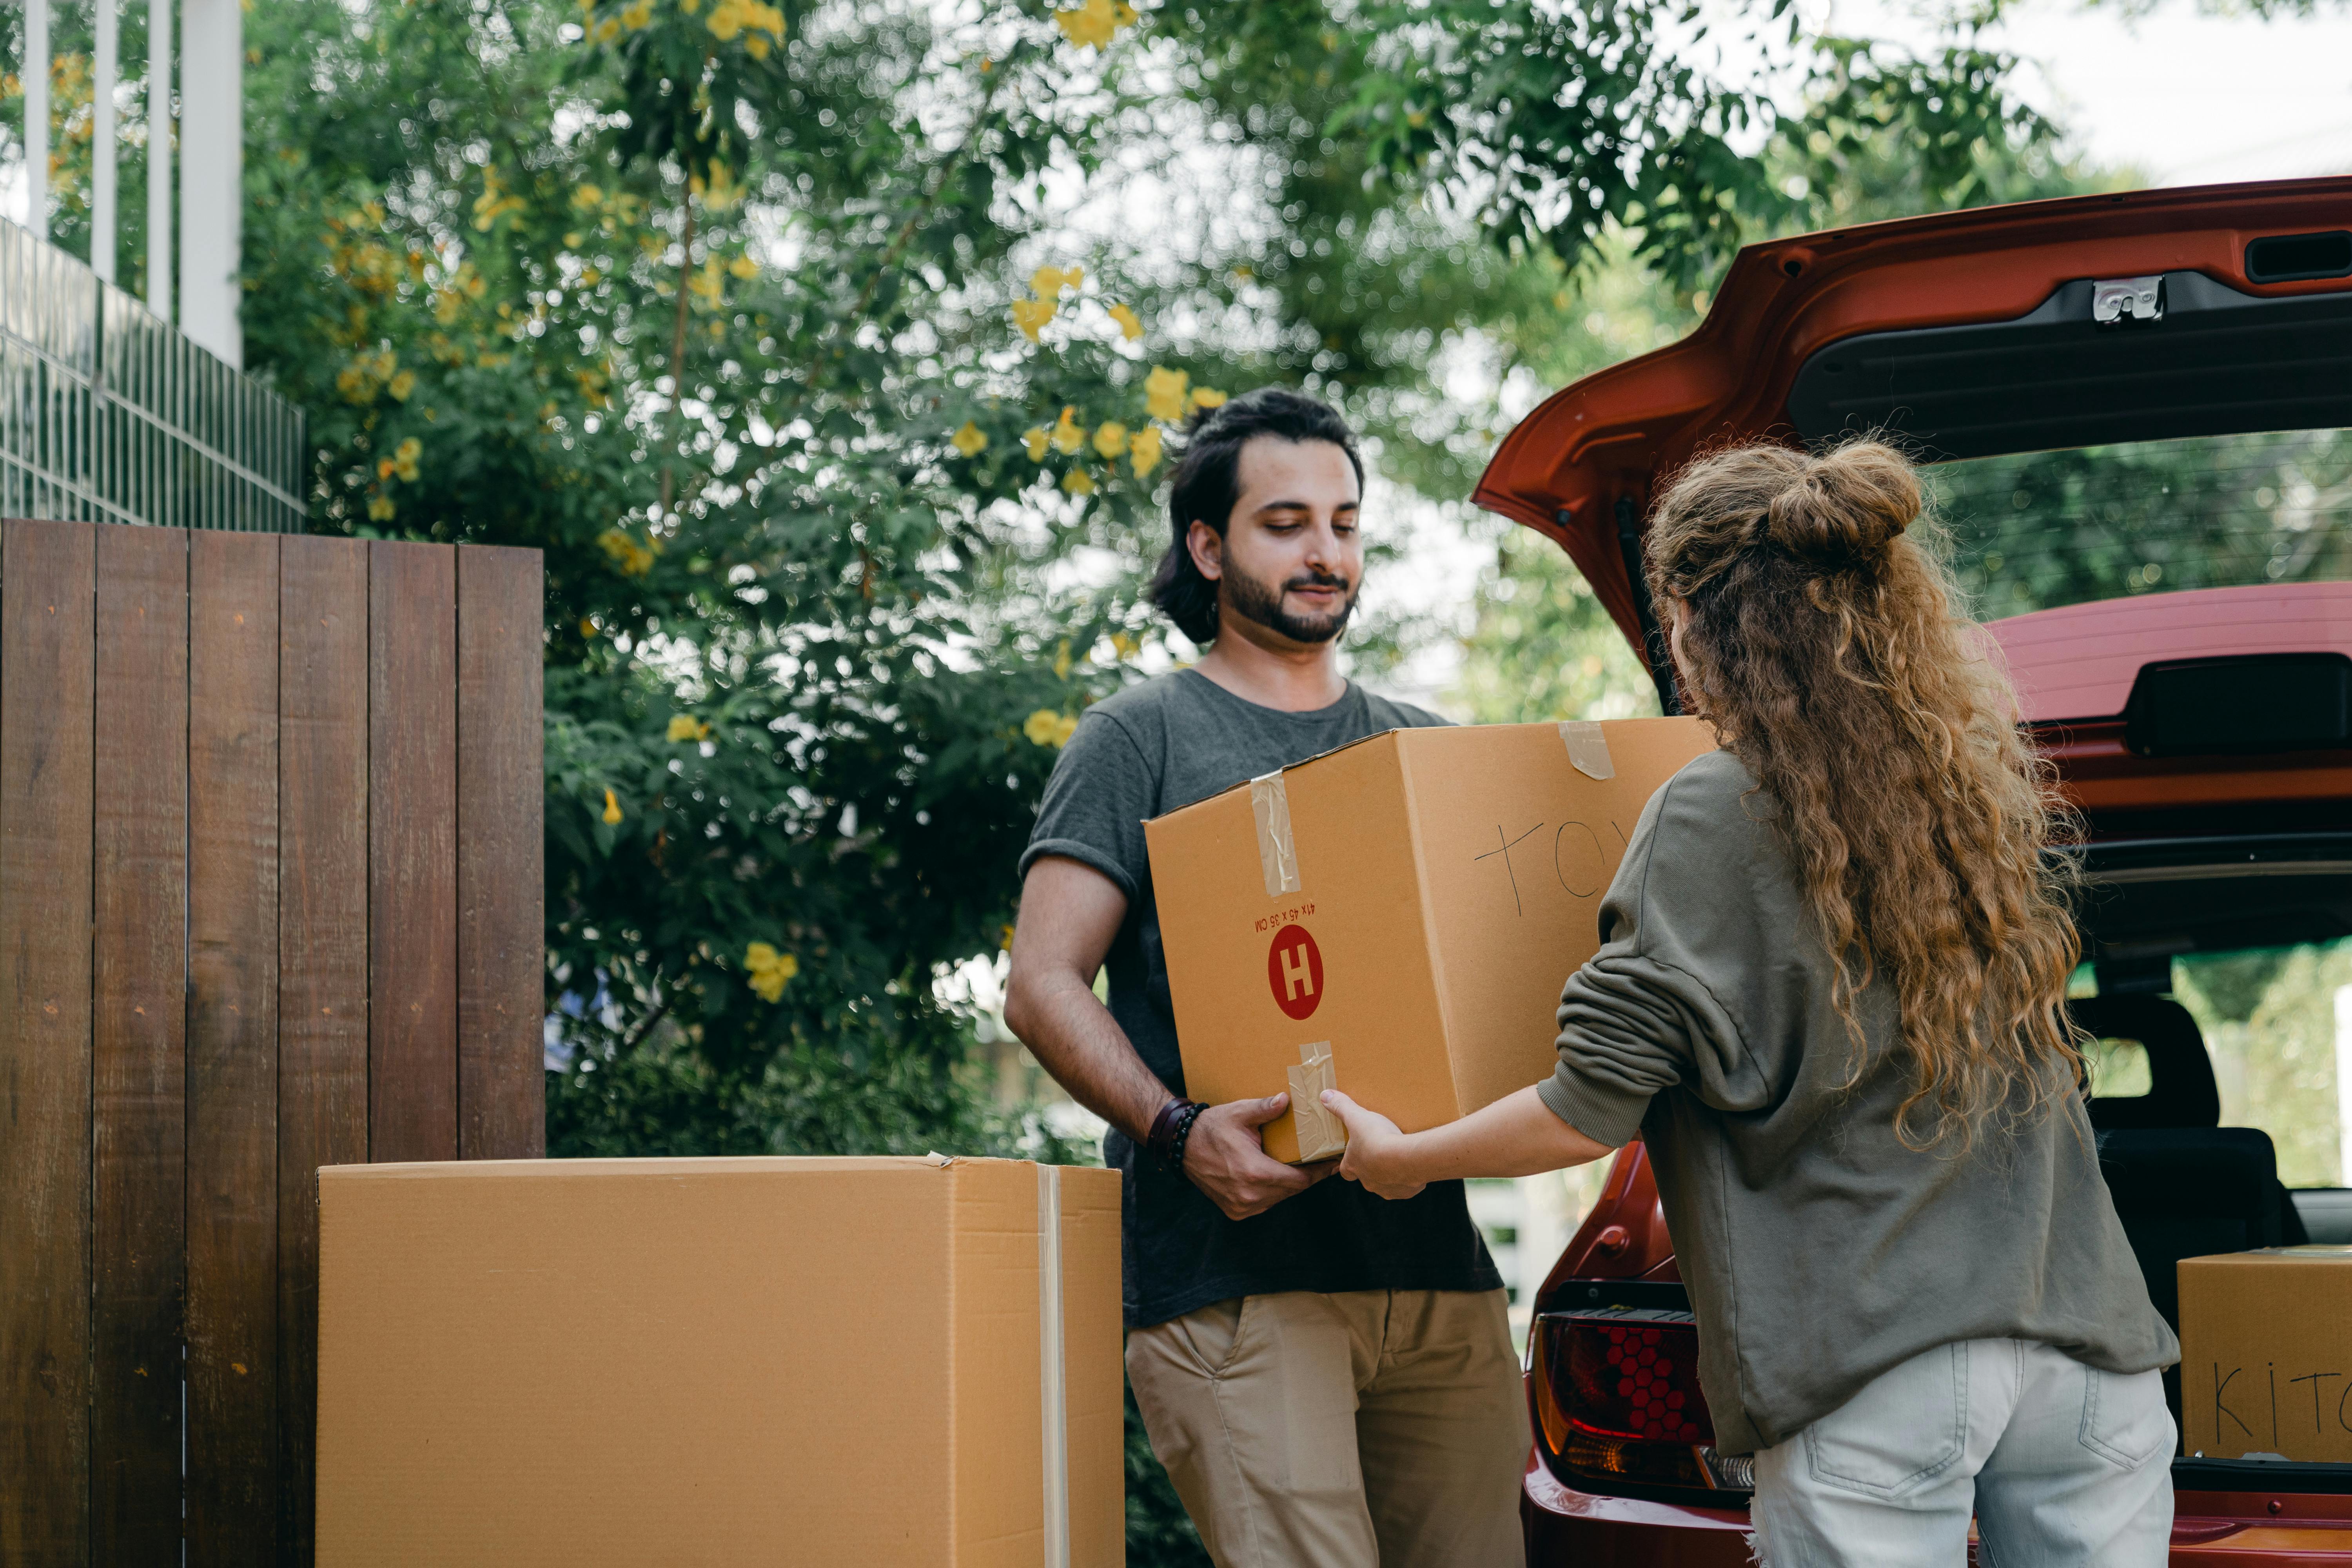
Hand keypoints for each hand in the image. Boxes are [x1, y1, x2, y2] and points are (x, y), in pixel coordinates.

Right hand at [1182, 1093, 1338, 1220]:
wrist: (1182, 1146)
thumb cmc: (1212, 1128)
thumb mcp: (1239, 1113)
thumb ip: (1265, 1109)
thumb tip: (1286, 1100)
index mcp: (1255, 1173)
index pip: (1300, 1180)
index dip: (1319, 1173)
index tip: (1333, 1164)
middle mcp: (1250, 1195)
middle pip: (1292, 1190)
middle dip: (1307, 1177)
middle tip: (1322, 1163)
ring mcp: (1242, 1206)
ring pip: (1278, 1198)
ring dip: (1289, 1185)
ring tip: (1301, 1168)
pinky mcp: (1235, 1211)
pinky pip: (1264, 1203)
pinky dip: (1272, 1192)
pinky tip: (1276, 1177)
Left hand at [1322, 1090, 1425, 1201]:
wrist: (1406, 1158)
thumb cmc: (1377, 1138)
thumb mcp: (1357, 1117)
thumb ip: (1342, 1107)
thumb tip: (1324, 1096)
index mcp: (1353, 1166)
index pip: (1345, 1170)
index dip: (1349, 1162)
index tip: (1355, 1154)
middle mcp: (1368, 1181)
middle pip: (1366, 1177)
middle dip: (1372, 1166)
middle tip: (1381, 1152)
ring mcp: (1387, 1189)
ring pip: (1386, 1183)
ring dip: (1390, 1173)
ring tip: (1399, 1157)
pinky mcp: (1405, 1191)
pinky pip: (1405, 1186)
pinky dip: (1408, 1177)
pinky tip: (1412, 1164)